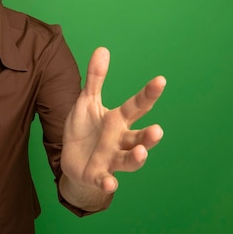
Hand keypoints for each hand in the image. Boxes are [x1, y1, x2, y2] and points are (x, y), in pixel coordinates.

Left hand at [61, 47, 165, 195]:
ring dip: (137, 158)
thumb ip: (95, 78)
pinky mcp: (98, 175)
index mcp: (118, 120)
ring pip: (128, 160)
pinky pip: (105, 181)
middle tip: (158, 130)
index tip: (160, 80)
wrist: (71, 159)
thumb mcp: (86, 101)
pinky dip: (108, 184)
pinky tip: (110, 184)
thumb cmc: (85, 129)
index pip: (136, 106)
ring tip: (142, 152)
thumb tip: (103, 49)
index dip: (148, 94)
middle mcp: (120, 141)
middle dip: (149, 136)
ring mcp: (111, 160)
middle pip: (139, 138)